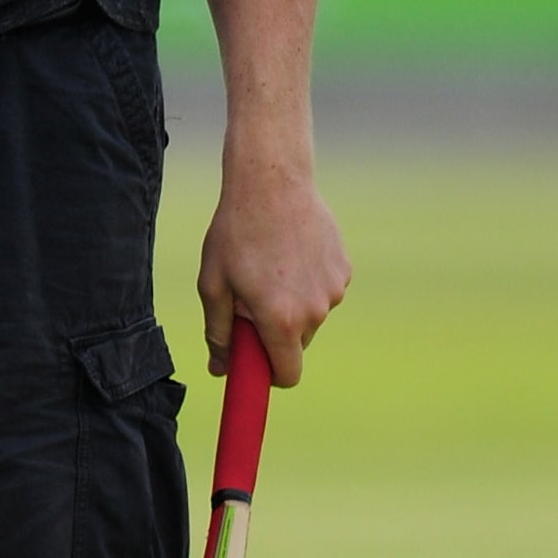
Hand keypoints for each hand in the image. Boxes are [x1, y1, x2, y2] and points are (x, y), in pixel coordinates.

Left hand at [197, 154, 350, 387]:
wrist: (271, 183)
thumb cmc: (234, 233)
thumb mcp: (213, 284)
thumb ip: (219, 332)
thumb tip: (220, 370)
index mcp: (281, 319)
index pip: (287, 375)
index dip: (269, 374)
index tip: (255, 362)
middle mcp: (315, 310)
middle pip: (296, 343)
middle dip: (275, 330)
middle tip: (249, 295)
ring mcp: (334, 290)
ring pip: (310, 315)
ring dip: (291, 303)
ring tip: (268, 265)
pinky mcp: (345, 269)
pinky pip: (323, 290)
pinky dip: (306, 281)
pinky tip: (289, 251)